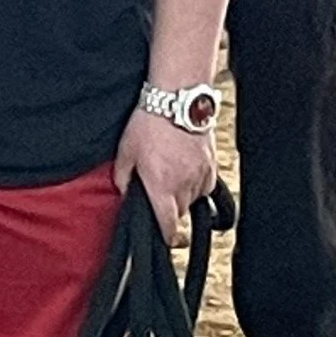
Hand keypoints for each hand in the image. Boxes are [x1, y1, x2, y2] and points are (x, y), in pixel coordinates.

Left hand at [115, 106, 214, 244]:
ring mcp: (201, 175)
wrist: (177, 98)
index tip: (164, 238)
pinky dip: (197, 182)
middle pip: (180, 212)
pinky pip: (205, 184)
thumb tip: (124, 192)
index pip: (168, 226)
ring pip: (194, 198)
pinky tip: (186, 167)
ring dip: (184, 194)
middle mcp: (184, 185)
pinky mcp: (212, 163)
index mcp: (161, 187)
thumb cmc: (149, 122)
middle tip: (159, 190)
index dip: (166, 236)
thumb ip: (123, 178)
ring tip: (171, 173)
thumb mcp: (125, 151)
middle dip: (170, 207)